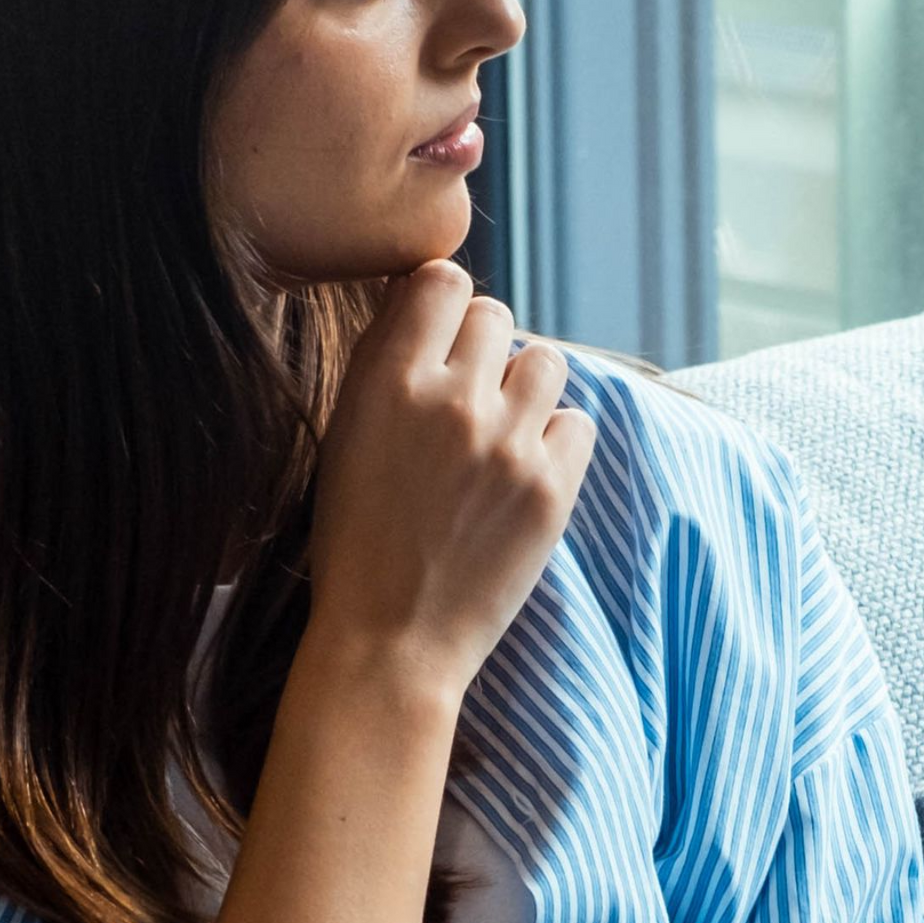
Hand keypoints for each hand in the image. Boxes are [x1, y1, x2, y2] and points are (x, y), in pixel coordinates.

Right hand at [305, 258, 596, 702]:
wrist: (390, 642)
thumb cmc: (355, 542)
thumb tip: (423, 297)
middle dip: (483, 350)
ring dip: (526, 389)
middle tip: (466, 402)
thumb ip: (386, 365)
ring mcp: (510, 444)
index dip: (444, 305)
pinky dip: (556, 441)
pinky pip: (578, 422)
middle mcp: (454, 401)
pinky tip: (525, 474)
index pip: (443, 280)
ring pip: (547, 361)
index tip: (440, 338)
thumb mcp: (345, 438)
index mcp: (390, 382)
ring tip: (500, 436)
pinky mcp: (554, 488)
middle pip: (496, 316)